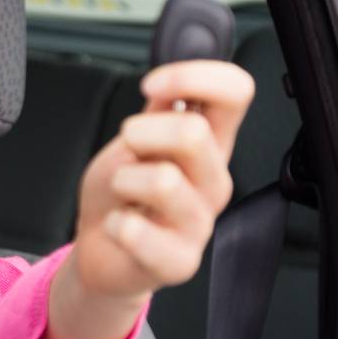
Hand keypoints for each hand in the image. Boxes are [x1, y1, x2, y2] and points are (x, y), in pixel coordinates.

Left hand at [69, 59, 255, 305]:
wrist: (101, 251)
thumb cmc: (119, 194)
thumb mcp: (133, 140)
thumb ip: (157, 110)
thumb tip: (176, 80)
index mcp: (210, 142)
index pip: (236, 93)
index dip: (193, 77)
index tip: (152, 86)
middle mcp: (213, 179)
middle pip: (193, 133)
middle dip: (140, 133)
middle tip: (127, 154)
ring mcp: (200, 222)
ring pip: (163, 181)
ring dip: (122, 179)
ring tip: (122, 194)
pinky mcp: (180, 261)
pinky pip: (138, 231)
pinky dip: (114, 222)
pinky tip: (119, 226)